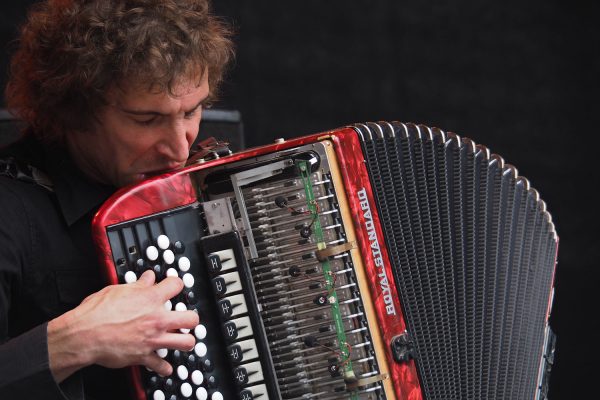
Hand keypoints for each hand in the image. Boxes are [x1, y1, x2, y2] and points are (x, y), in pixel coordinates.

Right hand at [48, 270, 197, 381]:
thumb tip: (147, 278)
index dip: (176, 284)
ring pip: (186, 342)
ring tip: (181, 339)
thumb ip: (137, 285)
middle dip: (190, 318)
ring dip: (185, 341)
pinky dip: (164, 367)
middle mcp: (157, 318)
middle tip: (185, 318)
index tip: (174, 287)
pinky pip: (162, 365)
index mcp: (150, 298)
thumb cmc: (96, 312)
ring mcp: (153, 338)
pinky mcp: (144, 356)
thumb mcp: (117, 290)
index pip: (177, 285)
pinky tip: (164, 364)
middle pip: (191, 318)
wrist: (83, 335)